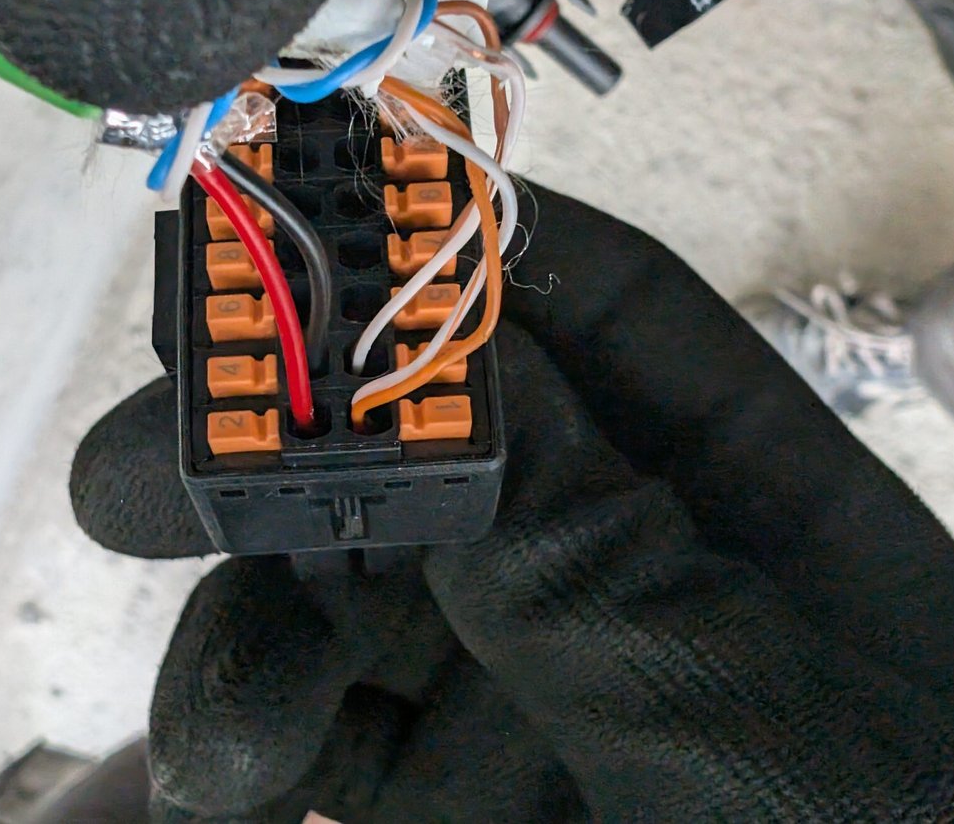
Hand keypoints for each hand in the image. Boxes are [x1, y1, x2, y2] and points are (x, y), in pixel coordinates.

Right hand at [71, 188, 953, 820]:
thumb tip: (463, 353)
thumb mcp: (768, 739)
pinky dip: (237, 728)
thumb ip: (601, 555)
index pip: (622, 325)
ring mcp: (520, 696)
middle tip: (183, 409)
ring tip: (222, 679)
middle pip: (448, 438)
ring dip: (251, 593)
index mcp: (771, 526)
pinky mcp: (423, 800)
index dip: (489, 246)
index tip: (352, 191)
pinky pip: (298, 728)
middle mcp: (633, 586)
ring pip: (342, 579)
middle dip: (308, 414)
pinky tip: (230, 770)